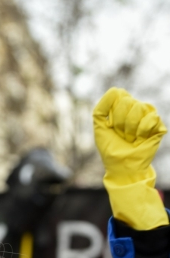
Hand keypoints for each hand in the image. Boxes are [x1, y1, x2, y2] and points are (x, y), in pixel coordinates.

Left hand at [93, 87, 167, 229]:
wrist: (122, 167)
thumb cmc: (110, 149)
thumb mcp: (99, 127)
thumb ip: (101, 107)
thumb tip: (116, 90)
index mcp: (122, 108)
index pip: (118, 95)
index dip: (112, 112)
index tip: (111, 126)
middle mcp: (136, 109)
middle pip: (127, 102)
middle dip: (120, 122)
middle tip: (121, 135)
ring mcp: (148, 117)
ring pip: (139, 107)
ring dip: (130, 128)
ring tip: (130, 138)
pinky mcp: (158, 126)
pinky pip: (151, 117)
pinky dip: (142, 130)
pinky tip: (140, 139)